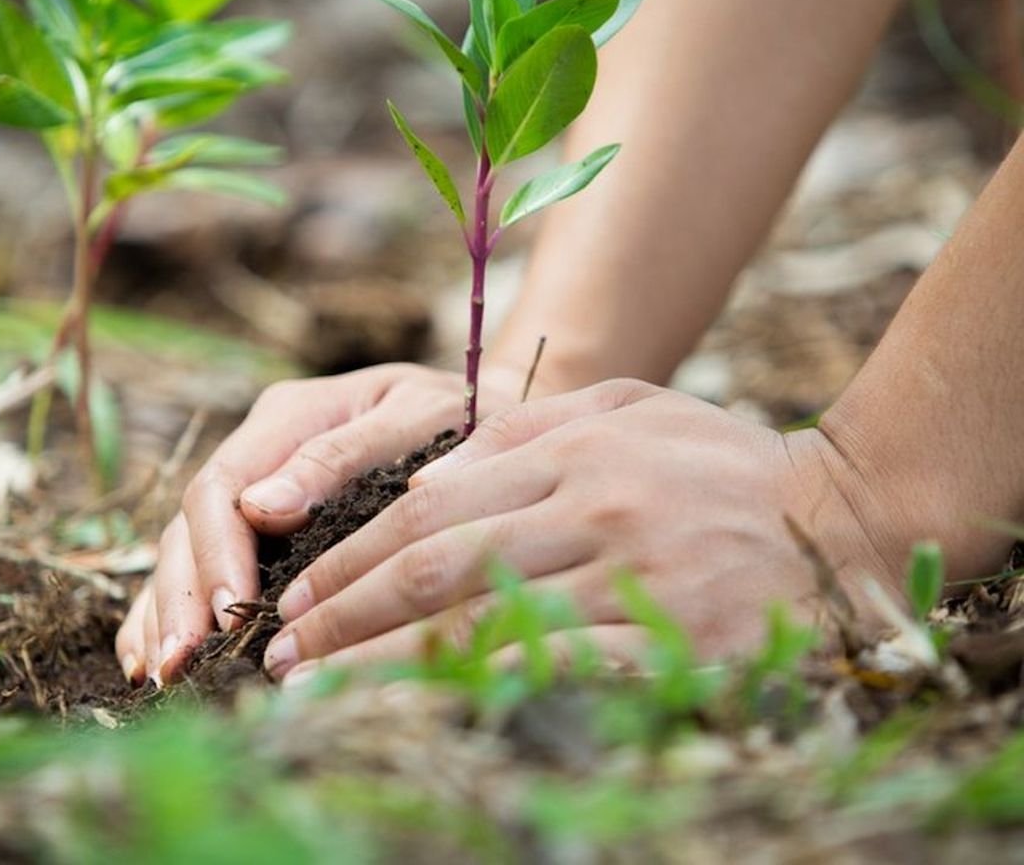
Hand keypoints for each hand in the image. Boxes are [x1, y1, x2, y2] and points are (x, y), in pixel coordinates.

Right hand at [115, 361, 525, 685]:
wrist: (493, 418)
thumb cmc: (464, 418)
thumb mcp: (417, 417)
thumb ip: (342, 455)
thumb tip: (261, 509)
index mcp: (289, 416)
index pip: (223, 487)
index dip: (216, 554)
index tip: (228, 615)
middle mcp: (260, 452)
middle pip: (191, 525)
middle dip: (181, 597)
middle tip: (181, 665)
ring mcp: (256, 489)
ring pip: (183, 550)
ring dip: (165, 612)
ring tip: (162, 675)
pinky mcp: (262, 527)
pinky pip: (200, 567)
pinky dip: (169, 610)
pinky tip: (152, 659)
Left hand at [261, 379, 899, 682]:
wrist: (845, 518)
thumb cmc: (720, 462)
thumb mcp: (625, 408)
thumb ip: (525, 431)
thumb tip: (424, 477)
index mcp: (570, 446)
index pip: (428, 507)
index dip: (350, 557)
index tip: (296, 597)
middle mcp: (592, 505)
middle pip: (434, 568)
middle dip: (342, 615)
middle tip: (281, 654)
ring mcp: (632, 575)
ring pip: (480, 627)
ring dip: (383, 667)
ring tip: (318, 694)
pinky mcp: (673, 641)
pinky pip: (554, 675)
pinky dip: (476, 698)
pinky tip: (421, 718)